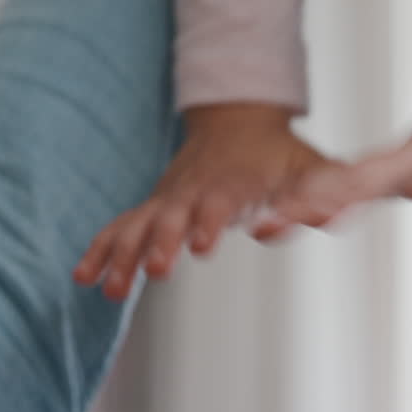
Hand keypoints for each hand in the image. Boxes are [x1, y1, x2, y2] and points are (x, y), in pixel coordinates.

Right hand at [73, 102, 329, 299]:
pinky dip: (101, 249)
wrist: (238, 120)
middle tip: (154, 270)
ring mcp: (168, 197)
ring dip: (123, 255)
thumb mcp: (309, 165)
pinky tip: (83, 277)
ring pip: (139, 224)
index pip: (219, 202)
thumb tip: (328, 214)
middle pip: (172, 216)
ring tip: (109, 291)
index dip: (209, 222)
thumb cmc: (279, 152)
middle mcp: (194, 189)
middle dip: (161, 242)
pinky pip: (121, 226)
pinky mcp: (153, 205)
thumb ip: (321, 191)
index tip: (201, 246)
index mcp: (233, 181)